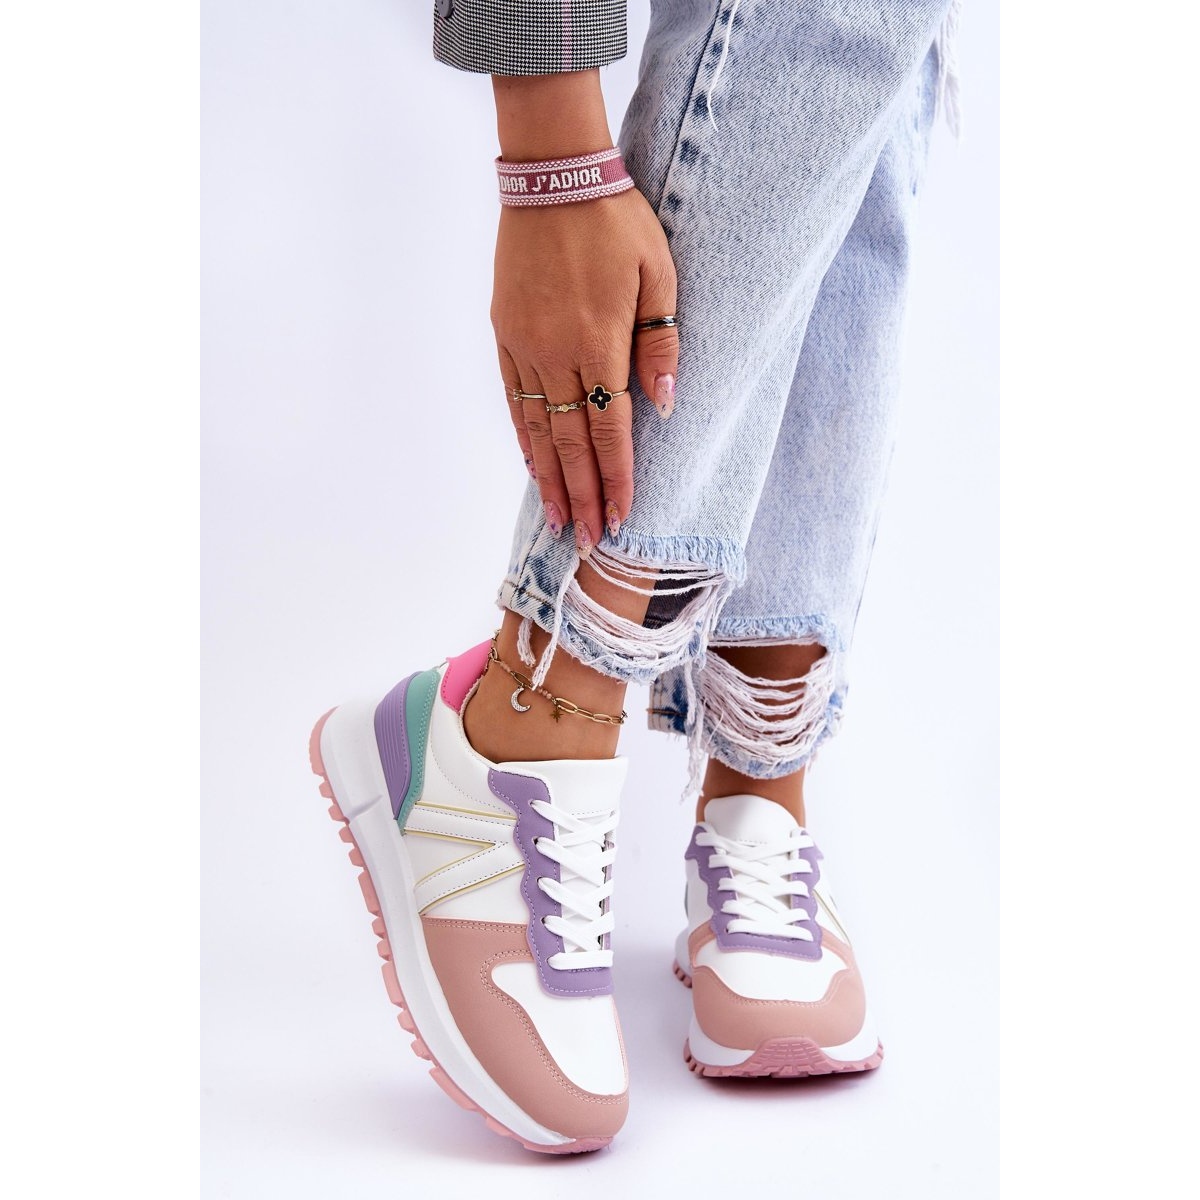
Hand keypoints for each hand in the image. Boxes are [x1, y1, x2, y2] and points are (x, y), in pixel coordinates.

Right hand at [493, 184, 677, 555]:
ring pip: (538, 429)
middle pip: (572, 443)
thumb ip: (661, 344)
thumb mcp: (660, 275)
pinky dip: (525, 436)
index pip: (611, 430)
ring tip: (559, 520)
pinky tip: (532, 463)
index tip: (621, 518)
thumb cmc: (617, 223)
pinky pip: (515, 398)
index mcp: (600, 343)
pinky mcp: (505, 334)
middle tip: (588, 542)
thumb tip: (664, 405)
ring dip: (551, 478)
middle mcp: (558, 355)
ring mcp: (525, 347)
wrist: (553, 178)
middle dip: (584, 496)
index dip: (616, 478)